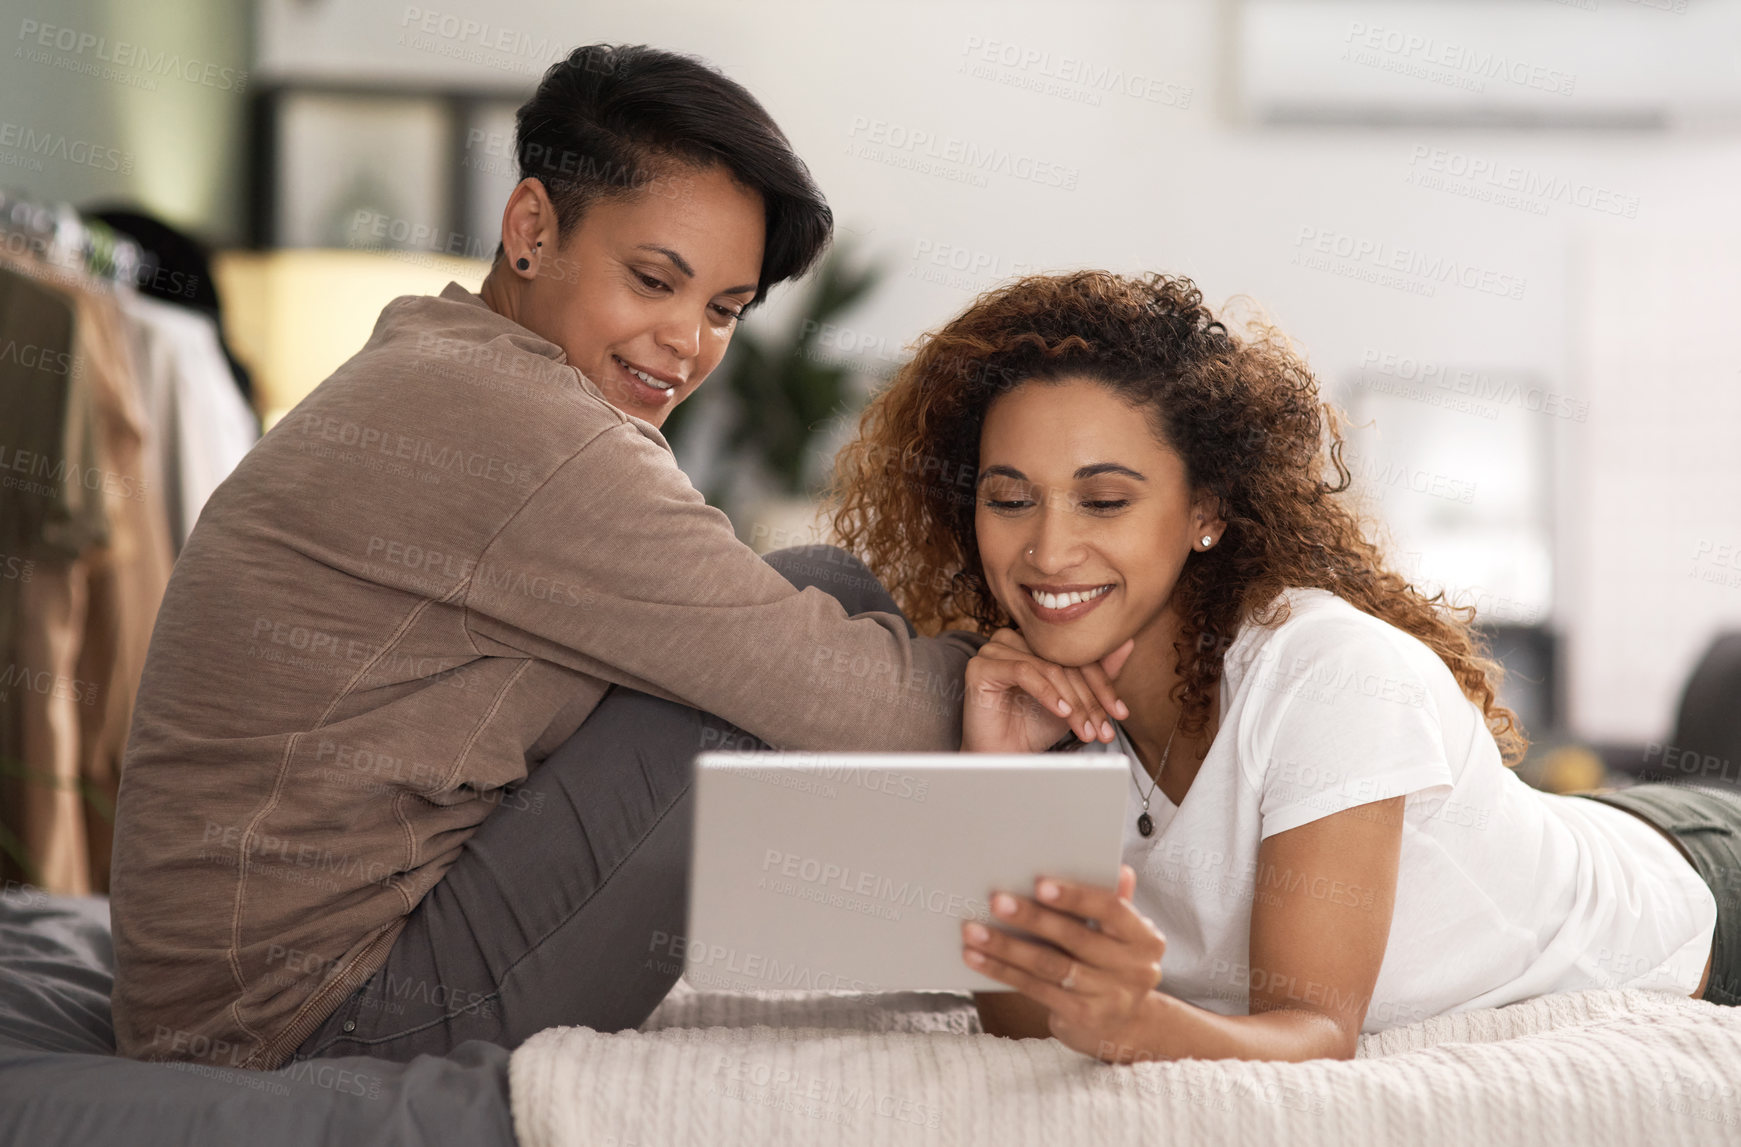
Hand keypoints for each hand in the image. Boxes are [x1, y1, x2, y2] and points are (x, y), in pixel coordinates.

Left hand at [961, 865, 1166, 1061]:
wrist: (1121, 1025)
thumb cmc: (1111, 963)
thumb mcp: (1120, 935)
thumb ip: (1113, 901)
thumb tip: (1119, 867)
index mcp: (1146, 939)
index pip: (1111, 909)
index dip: (1075, 896)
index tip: (1039, 884)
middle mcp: (1135, 970)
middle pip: (1075, 938)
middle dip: (1032, 918)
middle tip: (996, 901)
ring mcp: (1111, 998)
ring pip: (1050, 965)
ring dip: (1007, 946)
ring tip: (974, 931)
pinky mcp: (1083, 1017)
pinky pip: (1035, 989)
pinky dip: (1003, 971)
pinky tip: (977, 958)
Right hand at [962, 629, 1133, 752]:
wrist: (1005, 756)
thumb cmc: (1034, 727)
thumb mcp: (1075, 701)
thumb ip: (1099, 672)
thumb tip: (1128, 643)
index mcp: (1035, 641)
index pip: (1077, 655)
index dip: (1102, 684)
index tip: (1120, 713)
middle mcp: (1014, 639)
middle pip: (1063, 661)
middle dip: (1089, 699)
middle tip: (1103, 728)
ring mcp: (994, 649)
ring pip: (1047, 668)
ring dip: (1072, 702)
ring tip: (1085, 729)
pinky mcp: (981, 666)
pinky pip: (1022, 671)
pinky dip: (1046, 693)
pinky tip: (1061, 713)